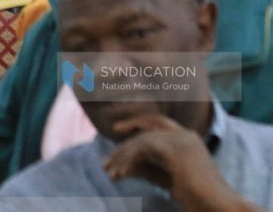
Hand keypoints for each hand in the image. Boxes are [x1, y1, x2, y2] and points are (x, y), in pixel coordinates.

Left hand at [104, 113, 256, 211]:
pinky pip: (142, 149)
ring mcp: (181, 140)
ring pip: (142, 140)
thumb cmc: (197, 197)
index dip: (137, 124)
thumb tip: (123, 164)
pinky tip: (121, 174)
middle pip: (147, 126)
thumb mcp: (166, 178)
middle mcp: (185, 135)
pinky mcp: (175, 149)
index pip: (157, 122)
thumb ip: (148, 167)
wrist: (218, 207)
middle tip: (106, 161)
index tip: (117, 131)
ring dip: (123, 157)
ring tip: (111, 174)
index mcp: (188, 139)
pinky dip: (128, 161)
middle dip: (125, 140)